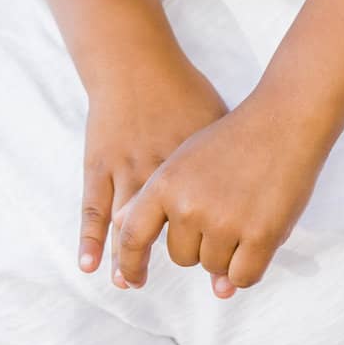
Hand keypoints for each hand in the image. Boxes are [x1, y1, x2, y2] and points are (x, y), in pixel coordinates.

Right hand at [79, 57, 227, 287]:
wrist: (135, 62)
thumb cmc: (181, 90)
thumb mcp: (216, 119)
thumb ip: (229, 157)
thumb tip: (252, 186)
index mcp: (194, 162)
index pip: (211, 215)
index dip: (220, 250)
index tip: (223, 275)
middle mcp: (159, 169)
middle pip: (171, 228)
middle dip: (179, 259)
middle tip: (190, 278)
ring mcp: (125, 167)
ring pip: (129, 227)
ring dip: (128, 260)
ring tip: (131, 283)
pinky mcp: (99, 164)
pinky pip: (94, 208)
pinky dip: (91, 238)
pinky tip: (91, 265)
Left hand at [112, 95, 324, 298]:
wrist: (283, 121)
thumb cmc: (233, 141)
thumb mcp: (183, 160)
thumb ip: (156, 197)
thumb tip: (121, 228)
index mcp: (166, 183)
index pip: (133, 235)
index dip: (131, 263)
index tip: (134, 281)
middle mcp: (189, 205)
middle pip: (182, 257)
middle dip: (201, 244)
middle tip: (224, 208)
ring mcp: (224, 222)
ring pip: (214, 268)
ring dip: (228, 252)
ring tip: (244, 209)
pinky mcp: (259, 236)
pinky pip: (243, 277)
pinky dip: (249, 267)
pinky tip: (258, 235)